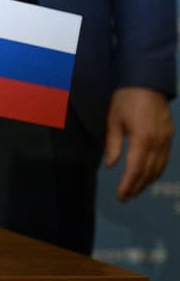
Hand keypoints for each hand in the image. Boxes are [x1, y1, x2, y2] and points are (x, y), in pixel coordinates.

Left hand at [103, 86, 173, 201]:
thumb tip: (110, 166)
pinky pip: (165, 160)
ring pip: (159, 168)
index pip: (135, 169)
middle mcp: (158, 142)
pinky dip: (156, 171)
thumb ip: (113, 145)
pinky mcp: (170, 137)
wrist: (147, 83)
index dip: (128, 185)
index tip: (121, 196)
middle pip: (149, 172)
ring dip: (147, 182)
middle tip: (126, 197)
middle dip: (137, 187)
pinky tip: (148, 175)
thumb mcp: (114, 120)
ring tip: (135, 190)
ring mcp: (167, 140)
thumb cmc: (125, 99)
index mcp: (142, 139)